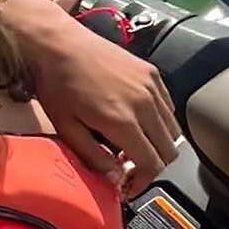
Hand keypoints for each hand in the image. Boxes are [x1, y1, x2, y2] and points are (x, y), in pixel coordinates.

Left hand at [19, 0, 180, 198]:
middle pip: (169, 150)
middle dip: (152, 166)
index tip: (129, 185)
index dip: (142, 181)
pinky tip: (135, 121)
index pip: (152, 163)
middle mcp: (144, 104)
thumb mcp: (66, 127)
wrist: (58, 43)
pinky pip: (168, 107)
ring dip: (156, 144)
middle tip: (129, 167)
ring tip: (130, 143)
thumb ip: (94, 157)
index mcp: (123, 120)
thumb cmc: (56, 84)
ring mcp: (151, 86)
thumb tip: (116, 178)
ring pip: (172, 130)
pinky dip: (159, 121)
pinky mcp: (151, 73)